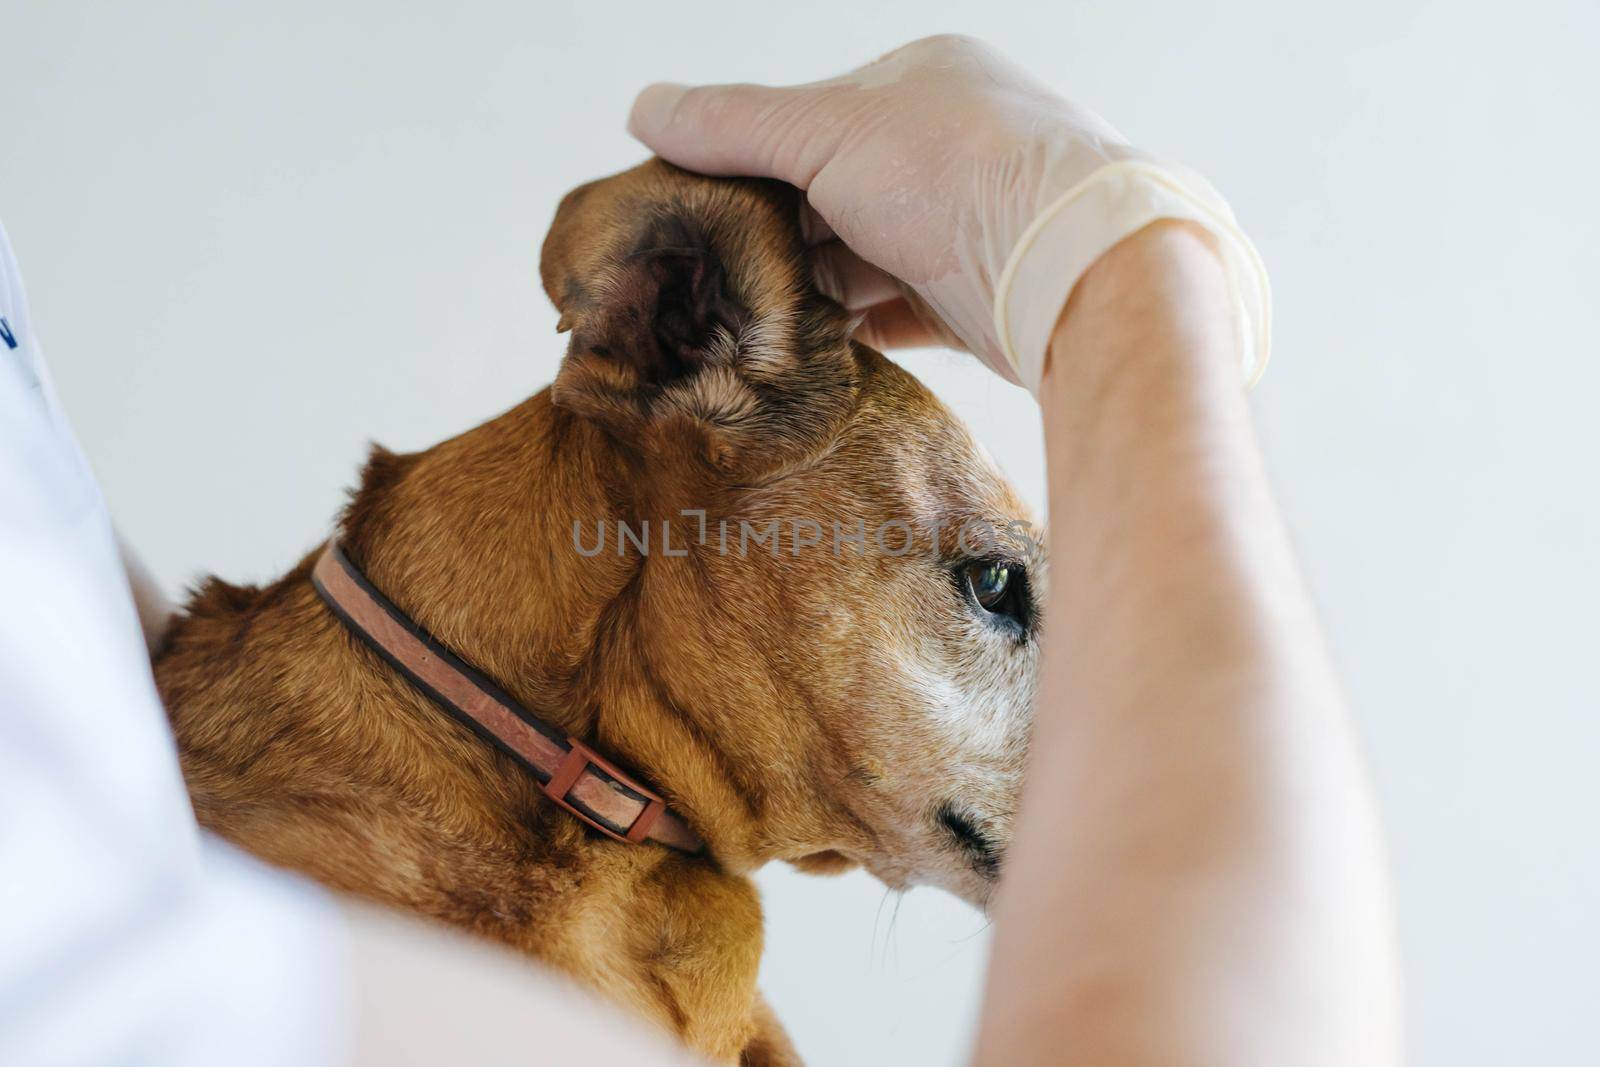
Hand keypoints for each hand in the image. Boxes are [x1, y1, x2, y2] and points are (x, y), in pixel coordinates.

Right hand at [628, 35, 1268, 393]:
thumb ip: (732, 124)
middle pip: (834, 193)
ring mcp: (969, 226)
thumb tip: (643, 107)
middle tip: (704, 273)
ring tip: (741, 318)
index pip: (810, 118)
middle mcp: (952, 148)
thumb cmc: (960, 171)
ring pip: (863, 257)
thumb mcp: (826, 131)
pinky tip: (804, 346)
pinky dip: (851, 326)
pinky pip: (898, 313)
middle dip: (774, 233)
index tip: (689, 206)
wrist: (1071, 268)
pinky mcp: (979, 300)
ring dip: (808, 286)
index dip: (745, 160)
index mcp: (923, 81)